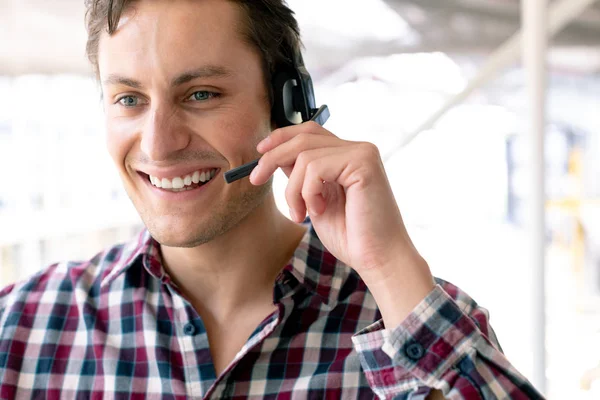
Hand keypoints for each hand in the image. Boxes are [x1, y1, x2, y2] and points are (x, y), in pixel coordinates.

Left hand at [250, 121, 434, 324]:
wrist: (378, 258)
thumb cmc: (352, 236)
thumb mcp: (315, 201)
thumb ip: (302, 176)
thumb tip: (275, 156)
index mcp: (348, 156)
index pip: (310, 132)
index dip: (281, 138)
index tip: (260, 154)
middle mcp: (358, 149)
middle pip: (304, 136)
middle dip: (273, 157)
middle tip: (255, 178)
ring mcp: (362, 153)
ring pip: (305, 156)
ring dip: (292, 190)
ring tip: (301, 214)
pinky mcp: (363, 163)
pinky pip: (316, 167)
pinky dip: (307, 192)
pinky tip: (317, 211)